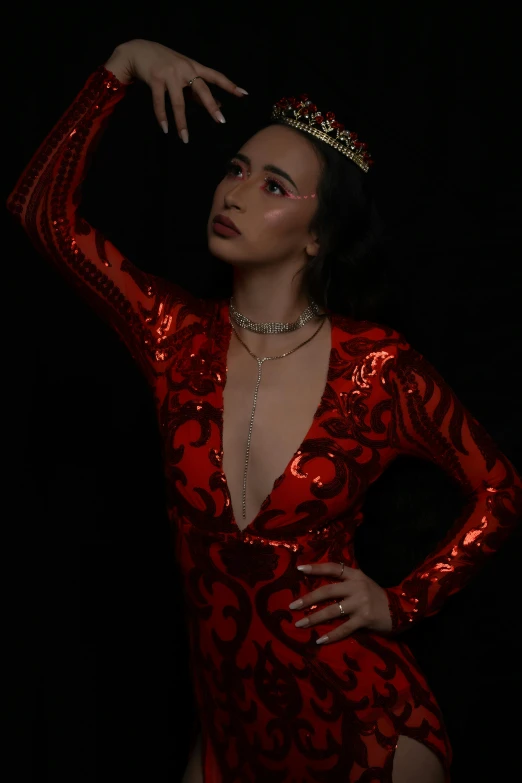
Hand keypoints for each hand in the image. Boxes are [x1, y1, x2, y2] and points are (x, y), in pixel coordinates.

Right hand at [104, 39, 247, 140]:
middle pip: (201, 89)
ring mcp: (169, 73)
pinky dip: (162, 117)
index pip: (215, 76)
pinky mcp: (155, 78)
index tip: (244, 94)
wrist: (138, 50)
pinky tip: (165, 129)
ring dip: (181, 122)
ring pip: (178, 102)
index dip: (229, 85)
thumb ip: (197, 90)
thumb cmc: (164, 64)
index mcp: (194, 66)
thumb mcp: (183, 73)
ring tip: (185, 138)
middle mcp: (184, 68)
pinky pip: (160, 102)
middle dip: (211, 106)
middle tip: (221, 121)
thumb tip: (218, 105)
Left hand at [289, 562, 392, 643]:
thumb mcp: (363, 583)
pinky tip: (320, 640)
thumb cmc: (377, 597)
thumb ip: (346, 582)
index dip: (316, 568)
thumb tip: (321, 586)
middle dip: (308, 599)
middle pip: (327, 590)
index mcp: (355, 575)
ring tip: (300, 624)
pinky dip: (331, 635)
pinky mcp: (365, 619)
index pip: (333, 568)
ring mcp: (361, 603)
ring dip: (314, 618)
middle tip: (292, 606)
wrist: (402, 610)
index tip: (299, 569)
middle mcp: (357, 586)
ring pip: (332, 610)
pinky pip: (344, 628)